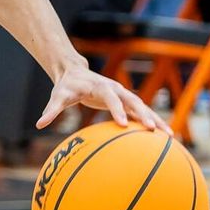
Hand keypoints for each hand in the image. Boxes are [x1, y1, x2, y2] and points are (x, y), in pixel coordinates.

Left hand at [37, 62, 169, 132]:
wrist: (75, 73)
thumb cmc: (66, 87)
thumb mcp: (58, 97)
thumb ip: (51, 110)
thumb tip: (39, 124)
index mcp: (101, 87)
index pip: (111, 97)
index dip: (117, 109)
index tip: (122, 123)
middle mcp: (116, 89)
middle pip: (134, 101)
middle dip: (144, 114)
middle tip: (153, 129)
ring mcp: (123, 95)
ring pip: (143, 107)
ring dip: (156, 119)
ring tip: (170, 136)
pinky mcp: (126, 102)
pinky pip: (142, 113)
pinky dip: (153, 122)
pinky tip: (164, 137)